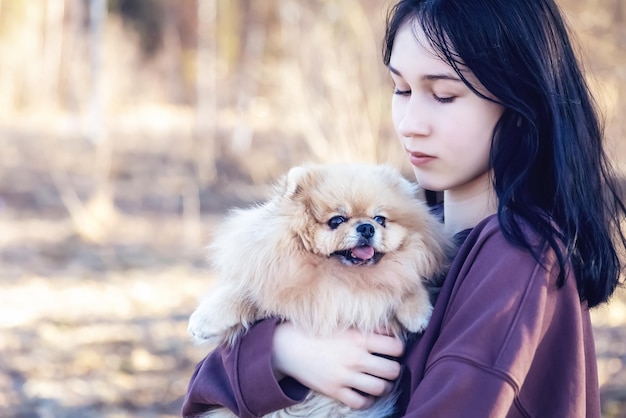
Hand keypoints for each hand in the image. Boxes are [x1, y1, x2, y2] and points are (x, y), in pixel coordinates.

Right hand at [271, 322, 403, 409]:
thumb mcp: (344, 324)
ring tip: (381, 381)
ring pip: (381, 388)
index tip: (392, 350)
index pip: (396, 348)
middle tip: (388, 367)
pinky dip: (367, 400)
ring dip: (385, 386)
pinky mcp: (334, 391)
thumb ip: (368, 328)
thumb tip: (391, 332)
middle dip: (394, 369)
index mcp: (359, 338)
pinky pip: (361, 402)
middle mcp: (355, 358)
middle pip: (392, 370)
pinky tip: (365, 393)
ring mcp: (345, 376)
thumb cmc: (317, 330)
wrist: (287, 346)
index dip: (398, 349)